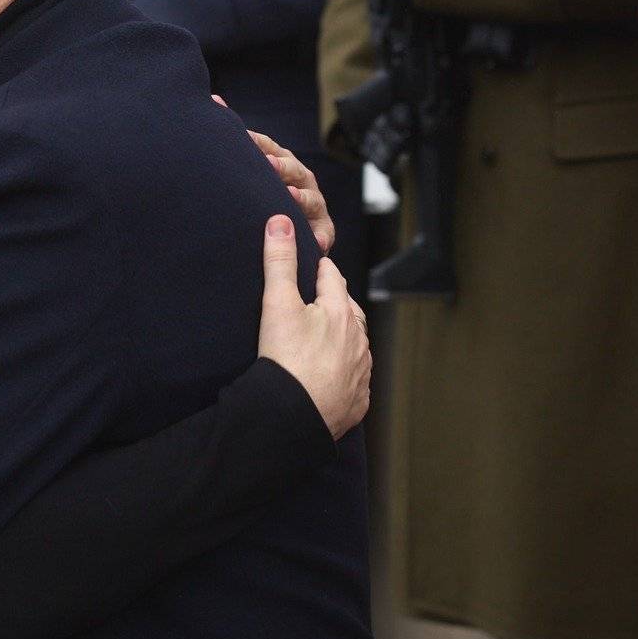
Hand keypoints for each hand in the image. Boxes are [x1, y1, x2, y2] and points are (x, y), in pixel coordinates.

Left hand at [248, 128, 332, 255]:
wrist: (289, 229)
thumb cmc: (264, 194)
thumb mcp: (253, 169)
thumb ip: (238, 142)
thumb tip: (213, 99)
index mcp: (281, 162)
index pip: (267, 148)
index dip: (257, 143)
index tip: (243, 137)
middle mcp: (300, 179)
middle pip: (291, 169)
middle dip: (281, 166)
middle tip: (267, 164)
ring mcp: (314, 203)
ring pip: (310, 199)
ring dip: (301, 198)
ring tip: (291, 198)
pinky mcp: (323, 230)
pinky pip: (323, 234)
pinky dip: (320, 238)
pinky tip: (316, 243)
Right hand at [255, 217, 369, 439]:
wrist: (293, 418)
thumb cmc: (286, 359)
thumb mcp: (277, 304)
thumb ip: (279, 261)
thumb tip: (280, 220)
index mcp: (341, 312)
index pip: (333, 278)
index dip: (320, 270)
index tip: (313, 267)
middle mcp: (358, 339)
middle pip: (349, 311)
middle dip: (334, 304)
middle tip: (316, 302)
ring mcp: (360, 372)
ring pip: (355, 346)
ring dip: (342, 339)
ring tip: (324, 339)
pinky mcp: (357, 400)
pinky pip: (354, 380)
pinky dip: (343, 373)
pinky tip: (330, 376)